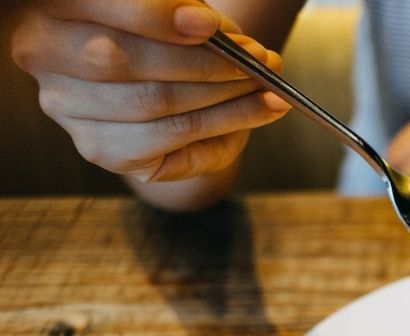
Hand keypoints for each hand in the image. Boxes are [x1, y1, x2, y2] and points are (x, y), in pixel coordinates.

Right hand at [10, 0, 289, 182]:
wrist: (166, 87)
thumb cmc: (169, 37)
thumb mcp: (179, 15)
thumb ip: (194, 19)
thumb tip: (235, 43)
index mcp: (51, 9)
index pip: (91, 6)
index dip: (149, 15)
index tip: (207, 26)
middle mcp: (43, 56)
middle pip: (118, 60)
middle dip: (200, 61)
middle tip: (257, 59)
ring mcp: (67, 108)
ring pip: (151, 103)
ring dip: (224, 95)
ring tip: (268, 85)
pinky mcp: (101, 149)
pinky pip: (169, 139)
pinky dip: (226, 122)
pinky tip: (260, 110)